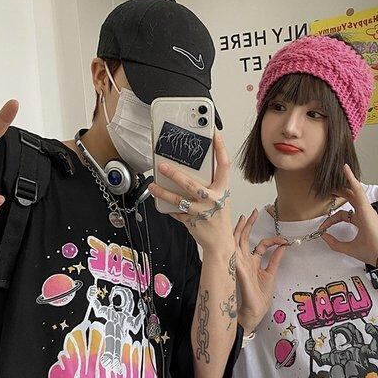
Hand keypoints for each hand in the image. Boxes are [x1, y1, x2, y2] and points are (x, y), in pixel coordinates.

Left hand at [149, 131, 233, 254]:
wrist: (220, 242)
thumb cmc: (218, 217)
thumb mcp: (221, 198)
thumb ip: (211, 185)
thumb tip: (194, 170)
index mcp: (223, 190)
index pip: (224, 166)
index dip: (220, 149)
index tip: (215, 135)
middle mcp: (212, 200)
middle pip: (191, 184)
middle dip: (175, 174)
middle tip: (162, 166)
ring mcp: (201, 212)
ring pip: (179, 200)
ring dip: (164, 193)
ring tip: (153, 186)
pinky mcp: (192, 222)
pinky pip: (177, 212)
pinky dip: (169, 207)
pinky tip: (161, 202)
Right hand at [233, 210, 286, 330]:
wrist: (254, 313)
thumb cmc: (259, 298)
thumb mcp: (271, 274)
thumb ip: (275, 259)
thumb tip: (284, 246)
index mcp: (252, 263)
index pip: (260, 245)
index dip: (272, 240)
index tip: (284, 240)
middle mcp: (244, 262)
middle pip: (243, 239)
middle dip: (247, 225)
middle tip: (252, 212)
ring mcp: (240, 266)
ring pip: (236, 243)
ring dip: (238, 230)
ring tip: (242, 218)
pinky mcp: (239, 271)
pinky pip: (234, 255)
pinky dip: (233, 244)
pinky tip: (233, 235)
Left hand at [318, 166, 377, 267]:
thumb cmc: (371, 251)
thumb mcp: (347, 248)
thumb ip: (334, 243)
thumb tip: (323, 236)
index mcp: (360, 222)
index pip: (342, 216)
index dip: (330, 220)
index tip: (322, 228)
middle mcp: (363, 213)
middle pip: (350, 198)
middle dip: (340, 192)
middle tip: (330, 187)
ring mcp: (366, 209)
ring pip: (354, 190)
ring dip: (346, 180)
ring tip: (340, 170)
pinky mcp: (366, 207)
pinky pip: (358, 190)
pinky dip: (351, 179)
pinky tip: (346, 170)